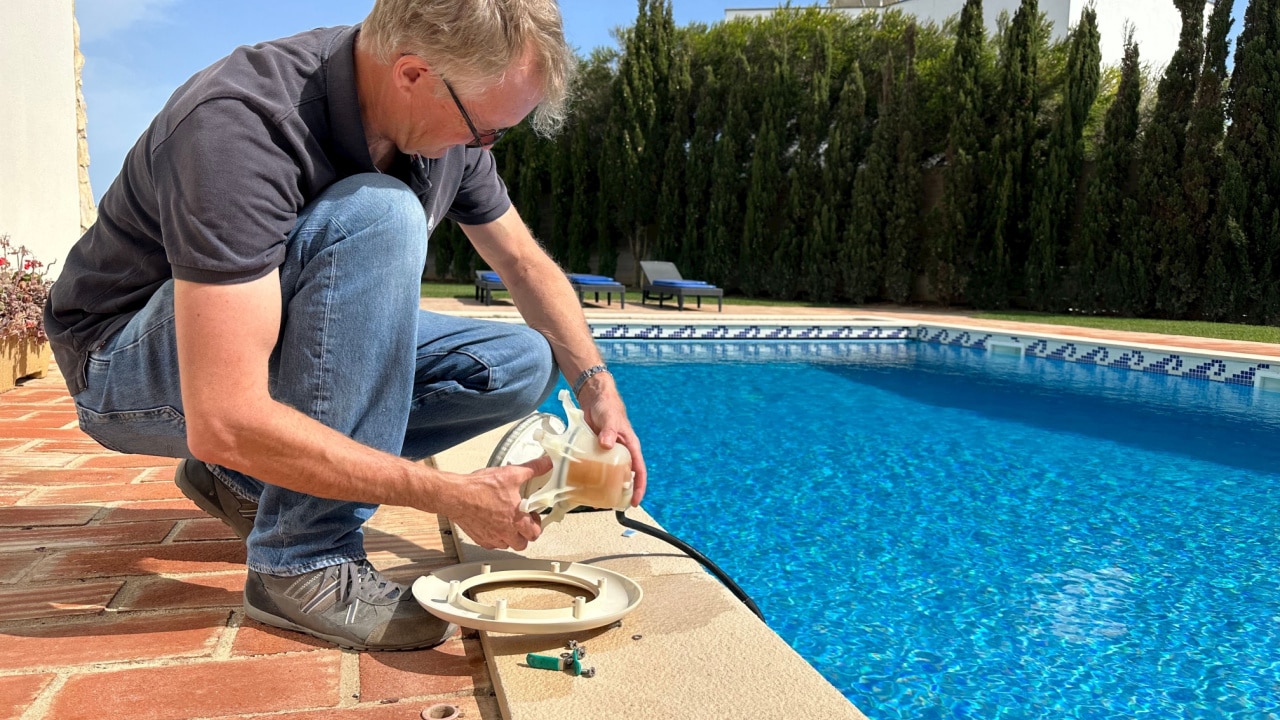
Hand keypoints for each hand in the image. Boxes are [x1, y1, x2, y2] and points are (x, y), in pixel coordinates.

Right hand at [438, 456, 551, 549]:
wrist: (456, 495)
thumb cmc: (479, 488)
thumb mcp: (511, 474)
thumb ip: (532, 469)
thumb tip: (545, 464)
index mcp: (516, 519)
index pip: (535, 533)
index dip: (537, 525)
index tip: (533, 516)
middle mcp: (504, 532)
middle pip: (522, 544)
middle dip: (525, 534)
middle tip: (522, 521)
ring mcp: (491, 537)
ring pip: (506, 545)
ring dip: (510, 537)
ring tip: (508, 522)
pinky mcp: (478, 537)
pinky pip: (491, 544)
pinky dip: (495, 537)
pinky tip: (493, 524)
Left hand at [578, 374, 647, 506]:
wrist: (593, 399)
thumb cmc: (608, 407)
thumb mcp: (611, 419)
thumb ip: (610, 430)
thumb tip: (607, 444)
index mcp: (630, 447)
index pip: (639, 471)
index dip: (639, 487)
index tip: (636, 501)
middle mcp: (621, 453)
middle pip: (624, 476)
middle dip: (621, 491)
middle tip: (613, 505)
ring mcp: (607, 453)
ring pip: (609, 473)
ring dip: (605, 485)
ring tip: (597, 499)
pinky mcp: (595, 451)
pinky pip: (594, 466)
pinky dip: (591, 476)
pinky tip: (584, 484)